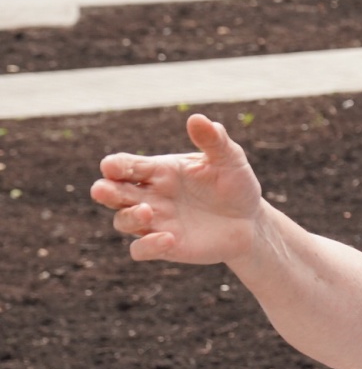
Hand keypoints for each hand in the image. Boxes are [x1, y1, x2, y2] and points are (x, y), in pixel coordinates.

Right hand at [90, 114, 265, 263]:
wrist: (250, 220)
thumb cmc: (235, 184)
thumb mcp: (229, 159)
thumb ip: (213, 140)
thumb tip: (197, 118)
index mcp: (159, 170)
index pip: (125, 165)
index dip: (115, 165)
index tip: (112, 166)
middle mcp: (150, 195)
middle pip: (113, 193)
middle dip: (105, 191)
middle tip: (104, 189)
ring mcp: (155, 221)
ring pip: (122, 221)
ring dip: (129, 217)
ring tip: (147, 211)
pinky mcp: (164, 246)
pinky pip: (141, 250)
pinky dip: (148, 246)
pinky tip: (168, 238)